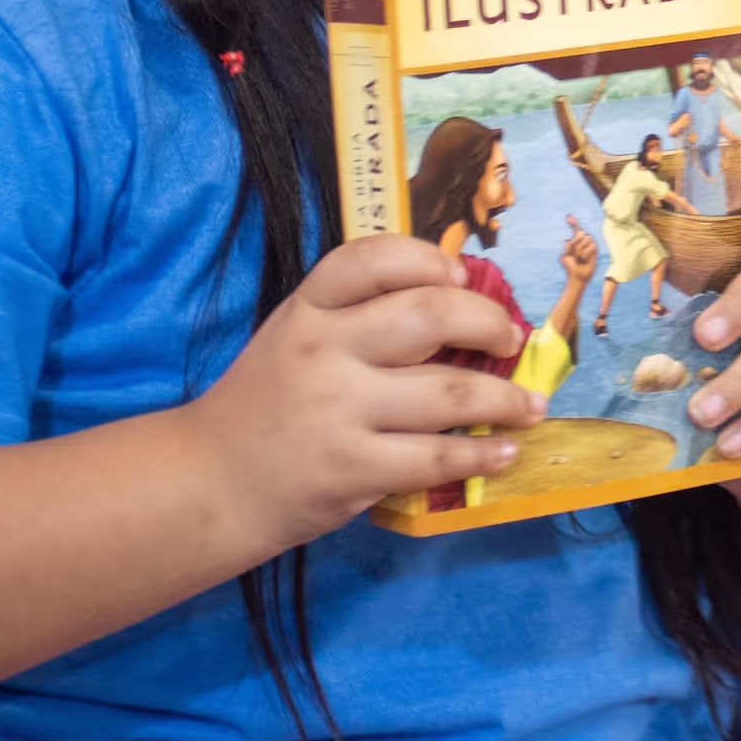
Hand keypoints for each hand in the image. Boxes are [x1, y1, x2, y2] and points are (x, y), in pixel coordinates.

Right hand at [180, 235, 545, 555]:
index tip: (462, 276)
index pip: (374, 258)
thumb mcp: (295, 336)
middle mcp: (323, 351)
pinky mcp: (352, 470)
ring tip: (530, 405)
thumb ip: (357, 316)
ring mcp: (338, 411)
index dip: (429, 259)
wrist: (210, 482)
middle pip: (429, 314)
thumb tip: (459, 303)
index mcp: (307, 308)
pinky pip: (437, 458)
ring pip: (449, 392)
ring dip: (505, 398)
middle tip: (510, 339)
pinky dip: (482, 454)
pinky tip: (502, 450)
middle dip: (488, 323)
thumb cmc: (268, 403)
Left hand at [559, 226, 599, 286]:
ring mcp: (589, 245)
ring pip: (586, 239)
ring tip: (580, 258)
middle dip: (576, 243)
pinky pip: (591, 246)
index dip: (573, 222)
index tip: (567, 216)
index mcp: (574, 241)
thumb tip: (569, 238)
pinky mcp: (595, 250)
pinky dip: (586, 253)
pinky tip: (585, 259)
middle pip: (581, 233)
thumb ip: (567, 246)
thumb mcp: (565, 256)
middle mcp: (582, 241)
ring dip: (581, 249)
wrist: (578, 275)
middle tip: (574, 254)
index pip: (575, 229)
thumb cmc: (570, 267)